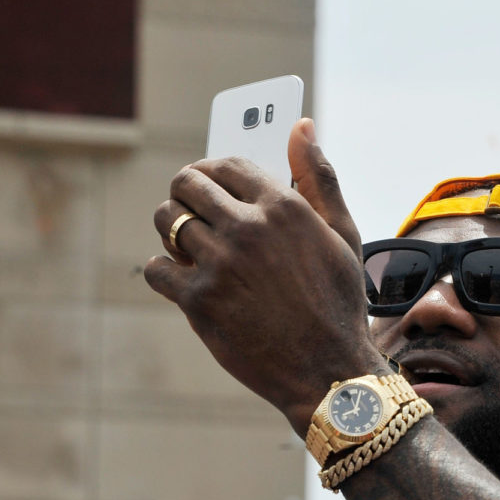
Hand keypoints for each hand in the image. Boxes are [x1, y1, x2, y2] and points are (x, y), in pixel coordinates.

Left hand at [144, 118, 384, 434]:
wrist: (328, 373)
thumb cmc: (338, 304)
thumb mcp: (342, 235)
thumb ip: (320, 177)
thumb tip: (301, 126)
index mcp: (285, 207)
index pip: (228, 164)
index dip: (212, 171)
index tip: (208, 183)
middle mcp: (249, 228)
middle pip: (187, 184)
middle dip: (183, 192)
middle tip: (189, 210)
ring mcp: (220, 264)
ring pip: (167, 222)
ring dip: (169, 229)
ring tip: (185, 245)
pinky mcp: (199, 302)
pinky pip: (156, 269)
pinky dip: (162, 271)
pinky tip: (180, 279)